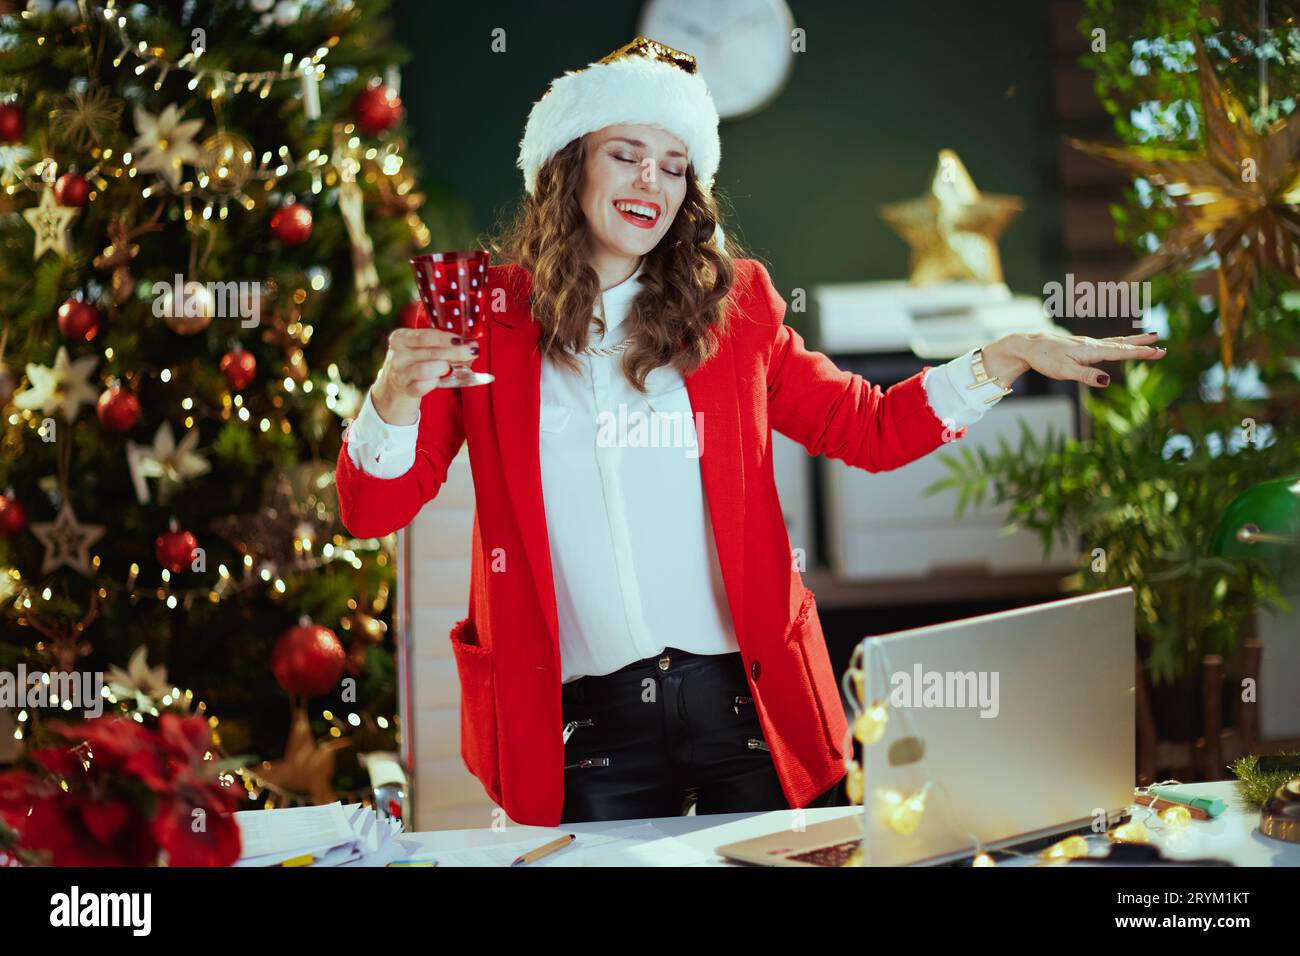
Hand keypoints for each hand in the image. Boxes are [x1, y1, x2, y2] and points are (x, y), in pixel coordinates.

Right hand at [371, 327, 478, 424]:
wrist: (394, 387)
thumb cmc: (413, 363)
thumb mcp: (418, 347)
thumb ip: (438, 343)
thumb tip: (468, 344)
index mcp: (400, 338)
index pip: (426, 336)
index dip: (446, 338)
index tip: (463, 340)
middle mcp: (397, 355)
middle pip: (431, 352)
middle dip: (455, 352)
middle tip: (471, 352)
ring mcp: (399, 373)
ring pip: (427, 369)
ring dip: (443, 368)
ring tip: (448, 368)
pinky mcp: (405, 390)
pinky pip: (424, 386)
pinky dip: (434, 383)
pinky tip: (437, 380)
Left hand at [980, 330, 1165, 388]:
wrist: (1028, 345)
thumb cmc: (1045, 359)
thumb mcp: (1065, 371)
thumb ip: (1087, 376)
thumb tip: (1107, 381)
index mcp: (1091, 351)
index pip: (1121, 352)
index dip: (1140, 353)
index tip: (1159, 351)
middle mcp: (1092, 345)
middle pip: (1121, 344)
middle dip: (1141, 345)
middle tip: (1161, 344)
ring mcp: (1087, 344)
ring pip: (1115, 342)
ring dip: (1133, 341)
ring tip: (1149, 337)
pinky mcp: (1081, 346)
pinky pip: (1106, 343)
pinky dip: (1119, 342)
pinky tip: (1120, 343)